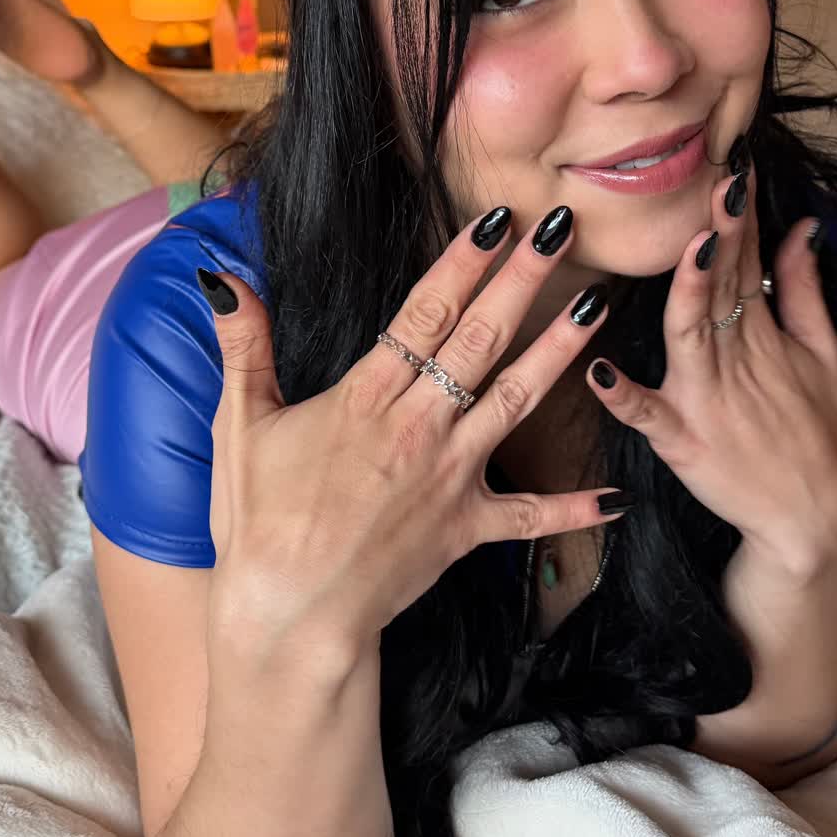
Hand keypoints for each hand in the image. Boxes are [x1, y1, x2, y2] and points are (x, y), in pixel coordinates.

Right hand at [195, 207, 626, 643]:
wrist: (289, 615)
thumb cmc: (258, 522)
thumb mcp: (239, 425)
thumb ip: (242, 345)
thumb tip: (221, 276)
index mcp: (367, 397)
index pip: (425, 312)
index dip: (463, 262)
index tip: (496, 220)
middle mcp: (419, 428)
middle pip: (481, 340)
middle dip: (522, 281)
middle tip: (560, 231)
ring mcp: (449, 477)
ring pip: (514, 402)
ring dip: (558, 354)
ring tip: (596, 311)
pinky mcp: (465, 529)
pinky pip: (528, 517)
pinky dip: (571, 508)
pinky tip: (615, 497)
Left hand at [584, 154, 836, 571]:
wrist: (816, 517)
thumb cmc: (816, 432)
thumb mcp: (821, 355)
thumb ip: (803, 290)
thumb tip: (801, 228)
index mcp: (759, 333)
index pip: (747, 262)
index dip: (741, 217)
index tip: (737, 166)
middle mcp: (731, 359)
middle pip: (720, 288)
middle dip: (720, 235)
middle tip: (719, 187)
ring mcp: (704, 400)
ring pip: (689, 337)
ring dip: (688, 294)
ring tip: (690, 250)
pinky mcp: (680, 440)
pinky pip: (645, 415)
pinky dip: (622, 395)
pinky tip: (596, 369)